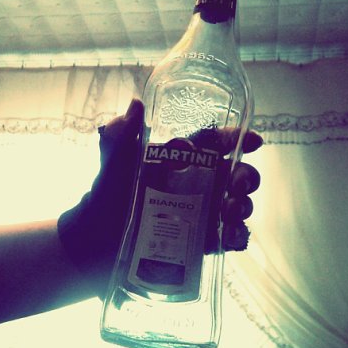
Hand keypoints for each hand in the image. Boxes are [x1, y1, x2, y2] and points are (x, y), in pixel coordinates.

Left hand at [58, 99, 261, 294]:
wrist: (94, 243)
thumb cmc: (105, 197)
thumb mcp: (113, 166)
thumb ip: (121, 138)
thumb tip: (136, 104)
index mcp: (182, 160)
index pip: (216, 143)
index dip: (237, 139)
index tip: (253, 140)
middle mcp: (197, 184)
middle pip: (236, 174)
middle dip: (247, 177)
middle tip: (237, 185)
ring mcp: (202, 213)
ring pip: (237, 205)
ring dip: (243, 206)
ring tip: (230, 211)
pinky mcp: (202, 241)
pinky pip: (227, 237)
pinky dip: (236, 236)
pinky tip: (230, 237)